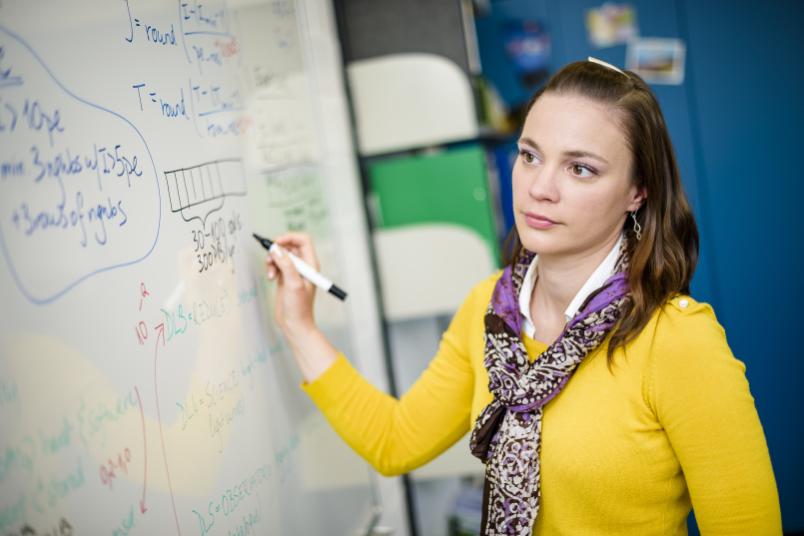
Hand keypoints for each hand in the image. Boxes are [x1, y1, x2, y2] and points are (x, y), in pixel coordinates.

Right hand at [265, 232, 336, 381]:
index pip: (303, 240)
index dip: (289, 238)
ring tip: (270, 272)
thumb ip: (286, 265)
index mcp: (310, 264)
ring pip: (281, 255)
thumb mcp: (293, 284)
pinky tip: (271, 278)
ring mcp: (293, 271)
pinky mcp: (285, 277)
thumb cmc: (299, 307)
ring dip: (272, 260)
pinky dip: (271, 268)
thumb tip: (276, 249)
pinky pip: (276, 264)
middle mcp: (303, 266)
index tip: (277, 243)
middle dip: (278, 249)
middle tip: (270, 257)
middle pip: (290, 245)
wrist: (295, 324)